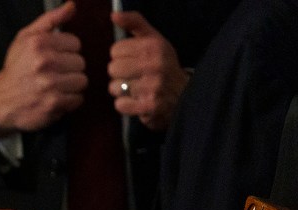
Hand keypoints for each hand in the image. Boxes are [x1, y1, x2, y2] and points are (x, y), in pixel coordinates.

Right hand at [0, 1, 87, 133]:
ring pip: (82, 81)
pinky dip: (69, 100)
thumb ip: (50, 20)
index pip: (75, 43)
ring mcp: (50, 84)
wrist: (0, 101)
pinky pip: (77, 99)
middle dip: (70, 68)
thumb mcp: (25, 38)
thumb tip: (72, 6)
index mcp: (39, 44)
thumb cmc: (15, 68)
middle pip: (80, 63)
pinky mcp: (54, 104)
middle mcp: (45, 63)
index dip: (67, 51)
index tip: (56, 57)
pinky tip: (57, 97)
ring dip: (72, 85)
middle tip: (55, 73)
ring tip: (57, 86)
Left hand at [108, 11, 189, 130]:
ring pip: (114, 87)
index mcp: (154, 45)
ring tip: (135, 89)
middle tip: (133, 76)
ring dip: (121, 90)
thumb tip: (113, 15)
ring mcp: (153, 86)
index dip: (121, 56)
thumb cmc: (162, 64)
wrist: (184, 95)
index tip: (133, 60)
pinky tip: (136, 101)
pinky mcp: (150, 106)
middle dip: (119, 74)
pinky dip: (125, 105)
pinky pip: (120, 105)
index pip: (115, 50)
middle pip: (112, 68)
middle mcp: (155, 64)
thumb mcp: (153, 39)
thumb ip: (134, 23)